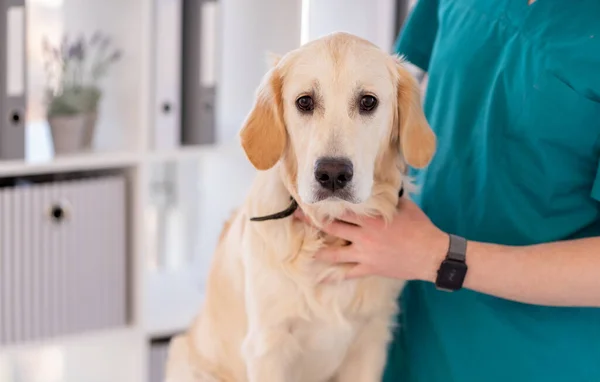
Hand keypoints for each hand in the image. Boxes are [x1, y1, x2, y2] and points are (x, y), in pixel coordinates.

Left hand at [294, 198, 448, 281]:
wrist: (432, 254)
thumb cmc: (420, 227)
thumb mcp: (405, 206)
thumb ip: (389, 198)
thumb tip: (382, 184)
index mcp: (370, 218)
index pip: (341, 208)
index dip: (324, 204)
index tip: (310, 199)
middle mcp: (363, 235)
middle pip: (331, 227)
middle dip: (311, 222)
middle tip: (295, 217)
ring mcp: (365, 253)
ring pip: (334, 252)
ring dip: (318, 250)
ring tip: (304, 248)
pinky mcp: (370, 268)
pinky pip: (348, 273)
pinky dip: (334, 276)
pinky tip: (321, 278)